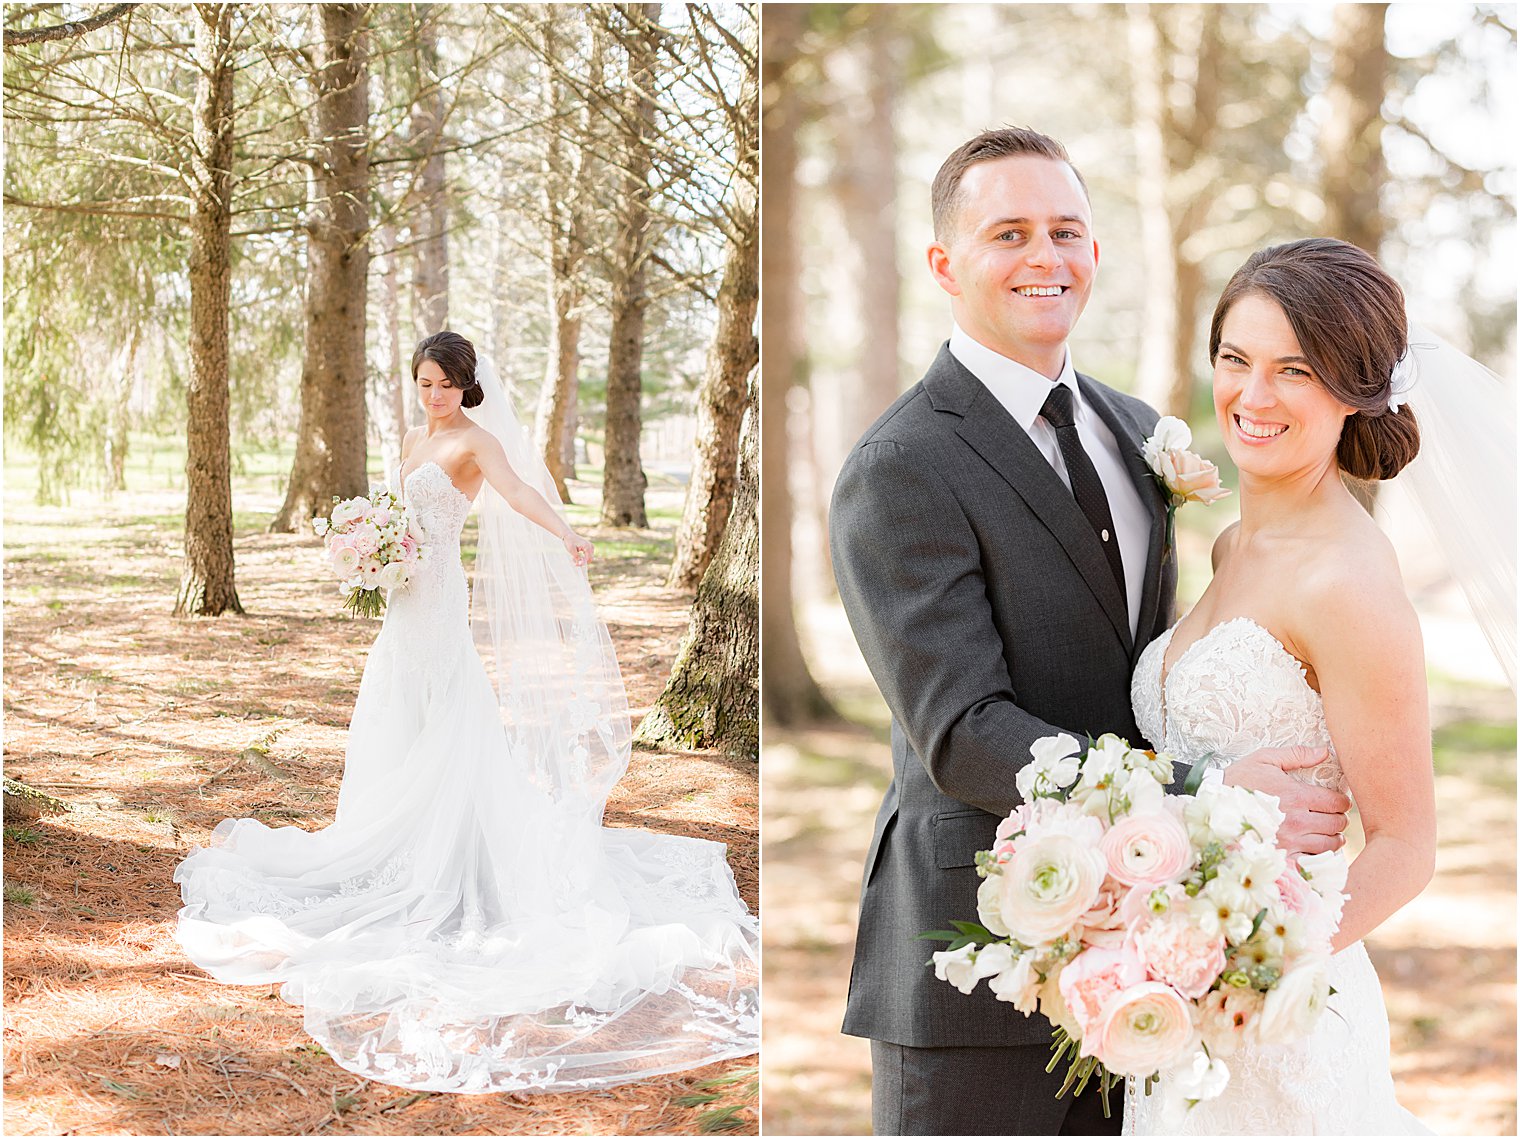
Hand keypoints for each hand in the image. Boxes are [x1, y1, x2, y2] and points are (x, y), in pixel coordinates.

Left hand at [564, 531, 593, 567]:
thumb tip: (580, 564)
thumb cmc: (569, 541)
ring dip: (582, 559)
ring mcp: (590, 546)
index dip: (582, 563)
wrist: (568, 535)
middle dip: (582, 561)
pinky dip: (582, 556)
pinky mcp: (589, 547)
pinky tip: (576, 554)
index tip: (576, 564)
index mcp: (587, 546)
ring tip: (574, 557)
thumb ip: (577, 558)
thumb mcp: (571, 551)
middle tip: (574, 560)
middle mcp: (590, 546)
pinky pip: (588, 555)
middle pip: (590, 559)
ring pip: (589, 557)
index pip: (588, 559)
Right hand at [1222, 745, 1349, 856]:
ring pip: (1330, 844)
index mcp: (1297, 795)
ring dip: (1332, 837)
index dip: (1342, 800)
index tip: (1336, 799)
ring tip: (1325, 830)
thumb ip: (1296, 755)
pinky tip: (1313, 845)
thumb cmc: (1239, 780)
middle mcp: (1297, 820)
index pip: (1337, 802)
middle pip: (1337, 824)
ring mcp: (1290, 841)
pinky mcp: (1282, 855)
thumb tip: (1324, 752)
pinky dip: (1318, 854)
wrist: (1214, 806)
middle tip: (1330, 814)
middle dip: (1338, 817)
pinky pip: (1313, 859)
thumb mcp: (1264, 759)